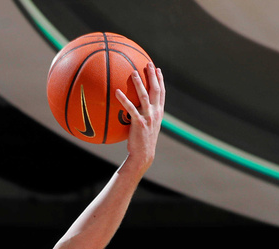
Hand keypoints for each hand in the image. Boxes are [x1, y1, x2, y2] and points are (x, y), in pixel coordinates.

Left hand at [116, 62, 164, 176]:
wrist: (143, 154)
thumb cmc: (142, 141)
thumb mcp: (147, 126)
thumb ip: (144, 115)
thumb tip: (135, 109)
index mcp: (159, 112)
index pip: (162, 92)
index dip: (160, 80)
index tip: (158, 69)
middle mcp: (156, 112)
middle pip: (156, 89)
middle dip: (153, 75)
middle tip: (148, 63)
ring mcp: (148, 117)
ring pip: (144, 95)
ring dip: (139, 83)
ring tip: (133, 72)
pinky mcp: (139, 122)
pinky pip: (130, 108)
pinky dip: (123, 99)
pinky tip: (116, 92)